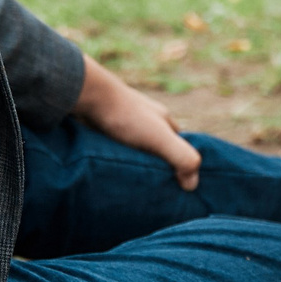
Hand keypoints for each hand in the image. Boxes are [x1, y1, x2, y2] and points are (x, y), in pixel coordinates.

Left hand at [72, 54, 200, 189]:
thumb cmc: (126, 116)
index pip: (178, 144)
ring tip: (129, 181)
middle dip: (156, 162)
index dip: (180, 161)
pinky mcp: (102, 125)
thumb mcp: (160, 139)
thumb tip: (192, 185)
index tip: (175, 183)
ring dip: (133, 160)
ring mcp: (123, 120)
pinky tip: (110, 168)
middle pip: (156, 144)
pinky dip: (115, 156)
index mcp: (162, 118)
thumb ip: (182, 158)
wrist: (88, 96)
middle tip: (151, 186)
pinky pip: (114, 145)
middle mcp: (144, 117)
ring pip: (134, 146)